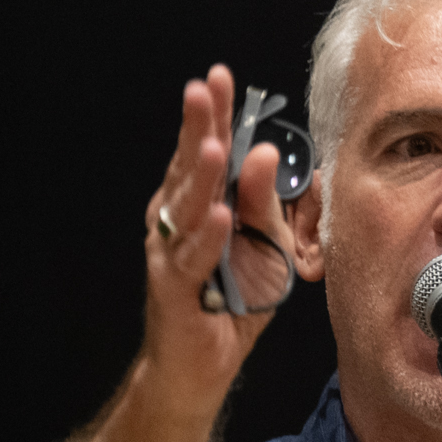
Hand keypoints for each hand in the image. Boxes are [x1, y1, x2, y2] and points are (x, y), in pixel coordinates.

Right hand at [142, 65, 288, 410]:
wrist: (203, 363)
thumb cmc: (233, 300)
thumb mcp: (266, 246)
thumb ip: (267, 204)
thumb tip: (270, 153)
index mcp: (199, 203)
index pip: (207, 151)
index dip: (213, 115)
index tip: (220, 78)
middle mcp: (177, 220)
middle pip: (189, 167)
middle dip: (198, 127)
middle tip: (205, 89)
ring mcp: (171, 251)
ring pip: (187, 208)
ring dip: (202, 177)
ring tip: (215, 146)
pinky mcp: (175, 288)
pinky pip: (193, 259)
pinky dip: (208, 238)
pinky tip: (221, 217)